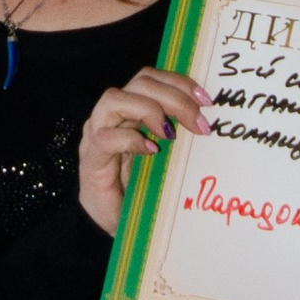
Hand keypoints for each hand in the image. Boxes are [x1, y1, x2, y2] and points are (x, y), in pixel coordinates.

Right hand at [78, 68, 208, 234]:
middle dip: (174, 97)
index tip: (206, 101)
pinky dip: (132, 140)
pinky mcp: (92, 158)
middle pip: (139, 83)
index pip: (151, 77)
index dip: (179, 82)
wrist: (113, 222)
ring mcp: (97, 133)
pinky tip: (152, 151)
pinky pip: (106, 137)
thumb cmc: (141, 187)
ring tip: (171, 134)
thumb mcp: (166, 155)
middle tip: (198, 124)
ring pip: (115, 99)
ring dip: (149, 110)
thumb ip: (177, 134)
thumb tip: (208, 123)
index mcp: (130, 109)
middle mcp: (111, 115)